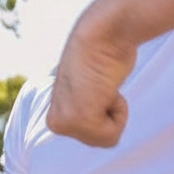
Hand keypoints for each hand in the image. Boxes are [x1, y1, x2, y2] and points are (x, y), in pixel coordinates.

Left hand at [47, 2, 136, 147]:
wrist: (103, 33)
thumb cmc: (103, 53)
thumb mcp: (88, 85)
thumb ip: (87, 98)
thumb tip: (97, 93)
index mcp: (54, 114)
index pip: (91, 134)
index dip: (105, 111)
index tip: (96, 87)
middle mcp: (54, 121)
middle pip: (98, 140)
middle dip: (108, 115)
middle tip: (100, 86)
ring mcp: (64, 122)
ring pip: (106, 139)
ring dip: (114, 112)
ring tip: (103, 86)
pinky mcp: (79, 120)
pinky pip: (113, 135)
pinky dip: (119, 111)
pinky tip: (107, 88)